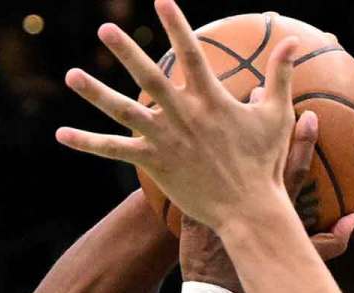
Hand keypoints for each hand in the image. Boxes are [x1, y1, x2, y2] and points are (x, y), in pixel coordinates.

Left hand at [56, 0, 299, 231]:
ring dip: (96, 92)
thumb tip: (292, 41)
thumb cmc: (264, 164)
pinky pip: (113, 151)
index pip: (190, 52)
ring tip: (71, 74)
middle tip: (106, 29)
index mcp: (211, 99)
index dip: (176, 23)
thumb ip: (280, 75)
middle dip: (127, 51)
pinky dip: (87, 144)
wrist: (249, 210)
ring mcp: (165, 139)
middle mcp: (184, 115)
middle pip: (150, 76)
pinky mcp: (153, 163)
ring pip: (124, 111)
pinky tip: (61, 135)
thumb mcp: (277, 116)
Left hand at [179, 114, 353, 292]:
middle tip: (256, 90)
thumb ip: (332, 239)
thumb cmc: (262, 277)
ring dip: (214, 127)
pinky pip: (186, 177)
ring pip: (215, 156)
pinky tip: (179, 137)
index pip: (295, 166)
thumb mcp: (301, 259)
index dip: (304, 139)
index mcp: (275, 206)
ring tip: (210, 103)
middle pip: (253, 150)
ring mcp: (217, 200)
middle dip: (256, 117)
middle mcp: (247, 197)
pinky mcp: (190, 208)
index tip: (309, 112)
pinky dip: (185, 157)